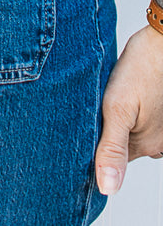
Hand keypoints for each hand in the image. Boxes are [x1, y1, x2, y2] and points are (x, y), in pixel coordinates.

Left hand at [95, 25, 162, 193]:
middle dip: (102, 136)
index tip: (74, 138)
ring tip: (98, 104)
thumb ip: (112, 147)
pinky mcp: (157, 110)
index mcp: (144, 145)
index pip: (110, 161)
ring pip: (128, 132)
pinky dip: (124, 111)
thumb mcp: (118, 108)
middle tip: (84, 116)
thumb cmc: (141, 68)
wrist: (162, 41)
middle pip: (120, 147)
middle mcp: (155, 141)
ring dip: (112, 122)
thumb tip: (108, 188)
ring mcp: (159, 126)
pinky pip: (137, 119)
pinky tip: (116, 95)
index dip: (91, 151)